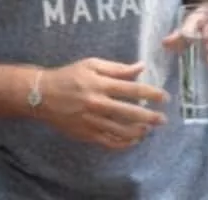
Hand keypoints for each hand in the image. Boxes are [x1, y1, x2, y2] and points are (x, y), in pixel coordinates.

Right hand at [38, 58, 168, 149]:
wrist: (43, 95)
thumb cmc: (69, 75)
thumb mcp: (91, 65)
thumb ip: (117, 68)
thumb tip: (140, 67)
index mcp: (100, 84)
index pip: (132, 89)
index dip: (151, 93)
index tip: (164, 97)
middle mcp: (98, 104)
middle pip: (131, 113)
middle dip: (150, 116)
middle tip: (163, 119)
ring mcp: (92, 121)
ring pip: (122, 131)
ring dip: (139, 131)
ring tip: (149, 129)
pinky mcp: (86, 134)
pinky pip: (110, 142)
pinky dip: (124, 143)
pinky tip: (133, 140)